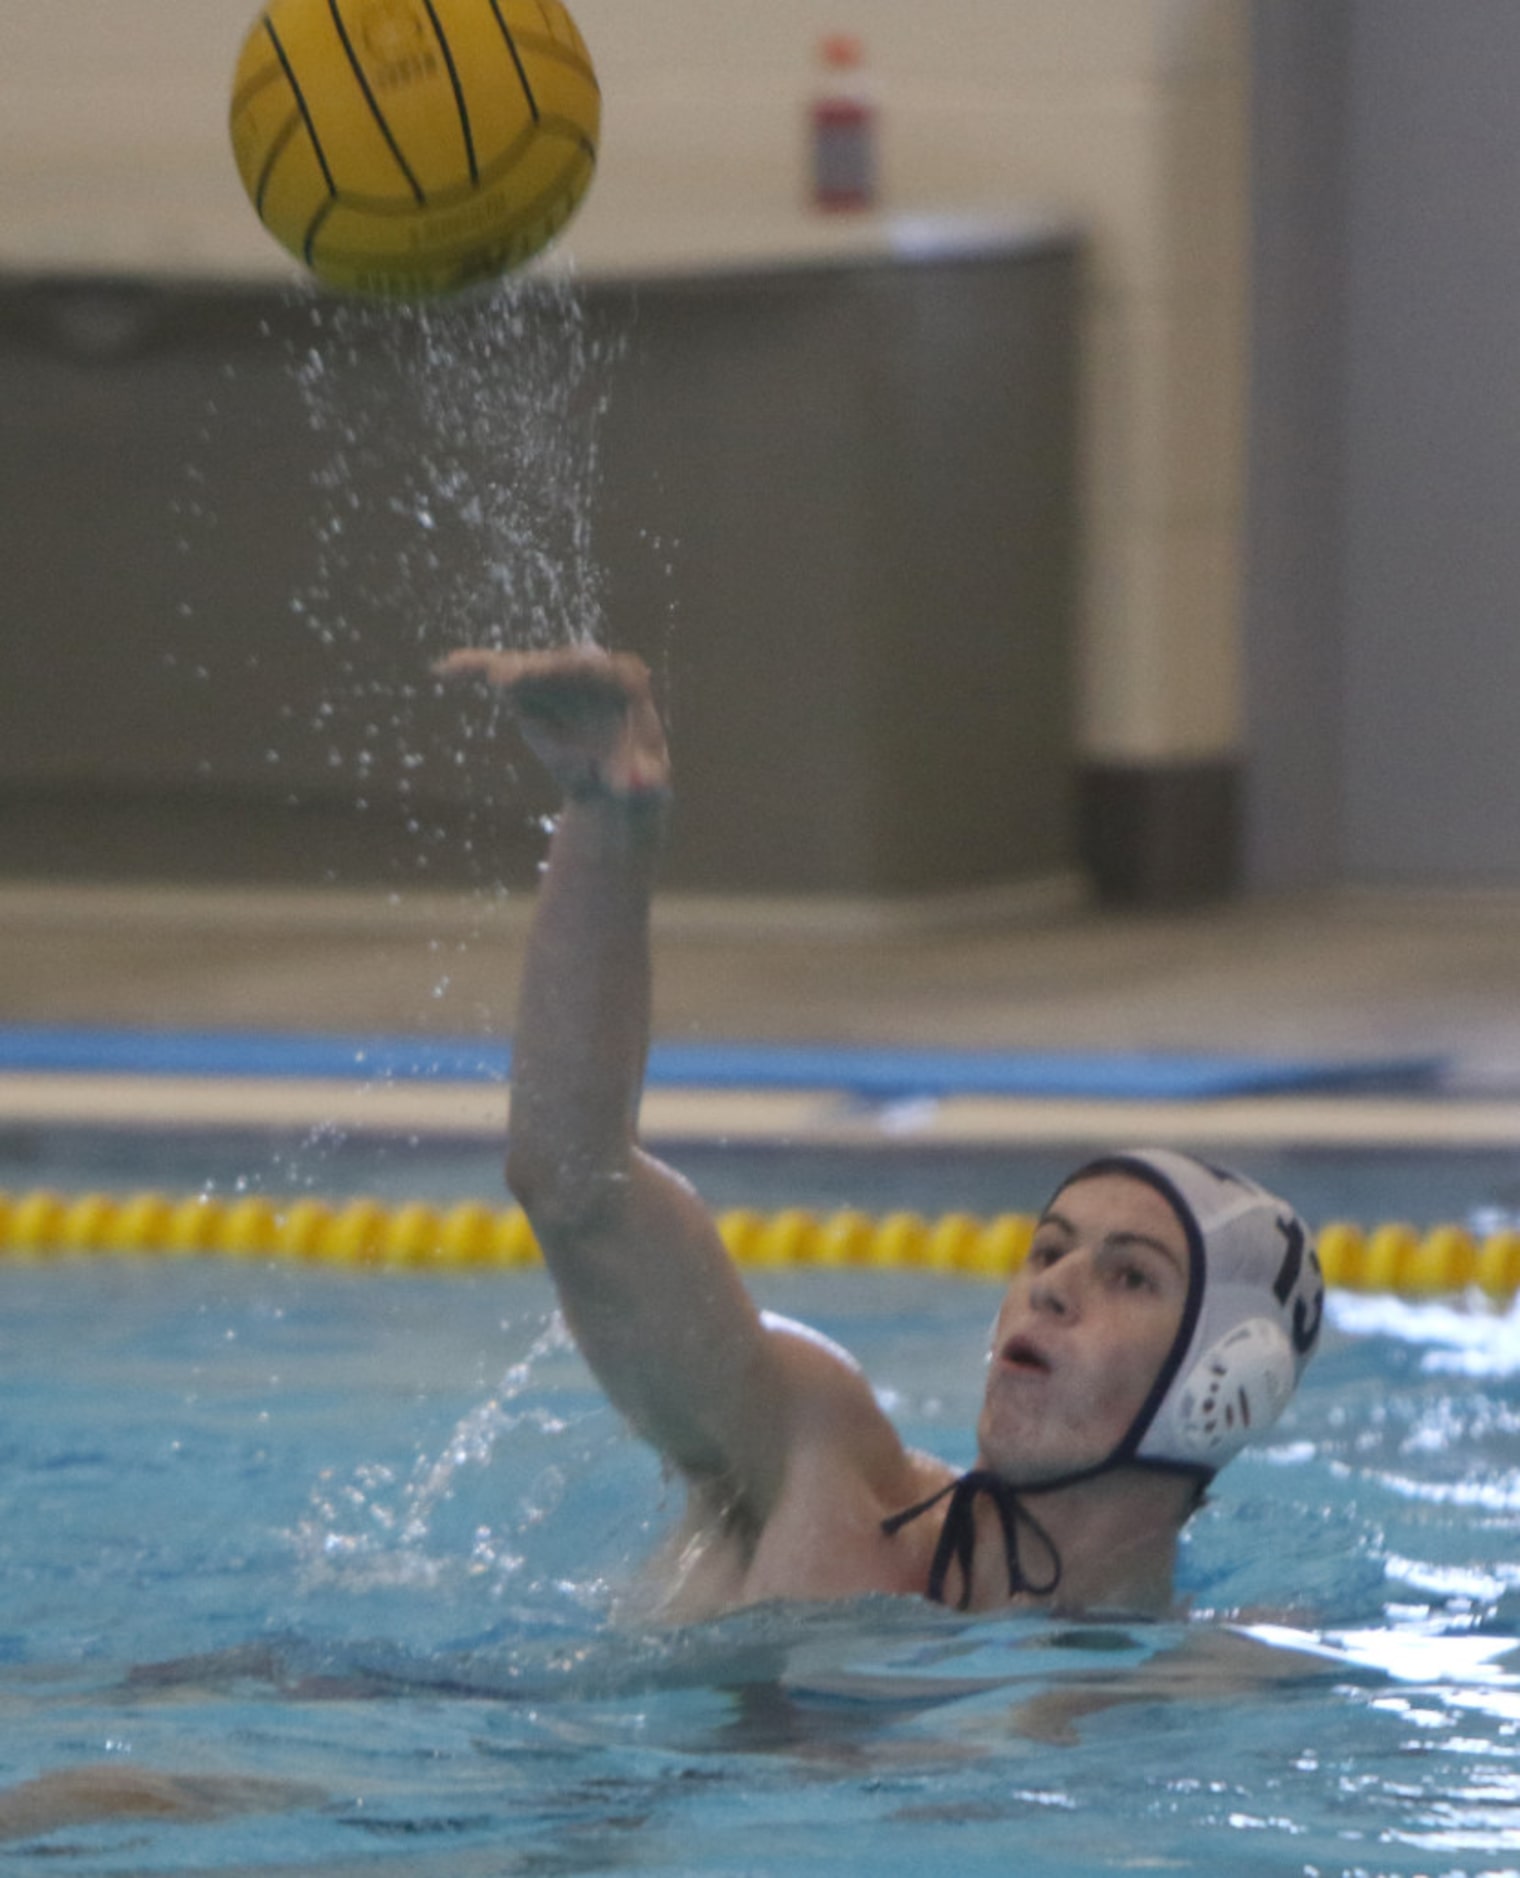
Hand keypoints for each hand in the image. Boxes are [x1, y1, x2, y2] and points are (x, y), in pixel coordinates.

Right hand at [436, 647, 670, 801]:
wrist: (614, 783)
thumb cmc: (638, 780)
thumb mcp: (647, 788)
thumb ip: (644, 785)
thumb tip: (632, 788)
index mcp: (628, 683)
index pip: (609, 672)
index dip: (590, 670)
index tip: (574, 667)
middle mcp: (591, 670)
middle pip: (563, 665)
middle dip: (537, 670)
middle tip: (507, 679)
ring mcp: (557, 675)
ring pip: (527, 668)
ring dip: (504, 671)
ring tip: (476, 674)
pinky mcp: (529, 686)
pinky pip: (497, 672)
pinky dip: (472, 668)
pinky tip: (443, 669)